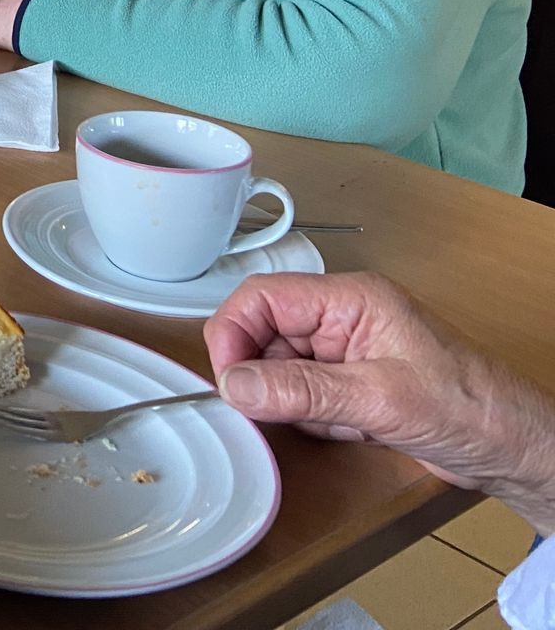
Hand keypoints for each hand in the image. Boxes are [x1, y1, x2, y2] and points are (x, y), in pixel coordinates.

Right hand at [206, 273, 554, 534]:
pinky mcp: (352, 382)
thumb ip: (301, 390)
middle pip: (265, 334)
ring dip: (294, 403)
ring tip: (340, 421)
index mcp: (350, 299)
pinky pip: (303, 396)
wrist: (518, 450)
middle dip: (265, 378)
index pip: (262, 298)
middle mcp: (343, 317)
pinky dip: (315, 419)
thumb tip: (235, 385)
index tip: (229, 382)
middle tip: (283, 413)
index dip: (233, 335)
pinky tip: (352, 430)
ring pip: (280, 369)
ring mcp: (347, 351)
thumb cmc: (472, 408)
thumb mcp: (379, 400)